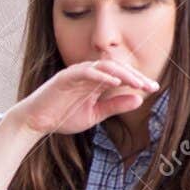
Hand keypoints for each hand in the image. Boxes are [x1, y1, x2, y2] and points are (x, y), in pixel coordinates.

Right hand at [8, 57, 157, 137]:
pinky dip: (101, 76)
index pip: (121, 76)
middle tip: (150, 85)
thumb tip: (138, 99)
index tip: (153, 88)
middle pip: (117, 68)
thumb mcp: (95, 115)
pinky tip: (114, 82)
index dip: (138, 81)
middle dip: (135, 76)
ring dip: (122, 74)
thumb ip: (114, 106)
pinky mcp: (65, 77)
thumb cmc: (62, 117)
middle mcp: (88, 74)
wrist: (36, 122)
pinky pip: (86, 72)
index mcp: (96, 82)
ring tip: (137, 83)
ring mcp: (77, 74)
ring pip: (104, 67)